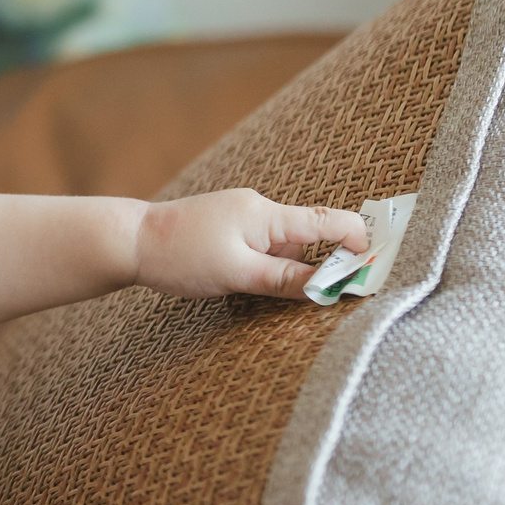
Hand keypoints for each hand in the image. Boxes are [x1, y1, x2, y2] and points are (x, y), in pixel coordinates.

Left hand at [134, 189, 368, 299]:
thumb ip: (286, 280)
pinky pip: (264, 248)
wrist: (130, 242)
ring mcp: (243, 218)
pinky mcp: (229, 229)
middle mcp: (259, 210)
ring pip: (285, 247)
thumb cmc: (180, 256)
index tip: (375, 269)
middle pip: (310, 238)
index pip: (331, 222)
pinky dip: (269, 266)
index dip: (360, 242)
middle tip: (333, 295)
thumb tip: (330, 288)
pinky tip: (251, 282)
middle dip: (322, 266)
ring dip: (289, 270)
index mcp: (266, 215)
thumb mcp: (238, 274)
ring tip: (274, 291)